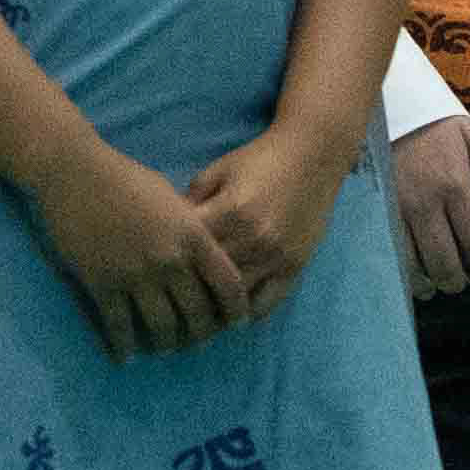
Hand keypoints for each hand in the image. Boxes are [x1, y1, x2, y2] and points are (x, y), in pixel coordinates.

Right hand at [34, 150, 247, 360]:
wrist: (76, 173)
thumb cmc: (126, 178)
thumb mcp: (171, 198)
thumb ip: (191, 228)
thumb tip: (204, 252)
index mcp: (193, 235)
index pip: (229, 284)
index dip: (237, 310)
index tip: (237, 323)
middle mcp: (171, 260)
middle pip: (198, 313)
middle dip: (202, 335)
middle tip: (199, 344)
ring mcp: (136, 275)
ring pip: (161, 327)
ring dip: (166, 345)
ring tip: (165, 350)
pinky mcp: (103, 284)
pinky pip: (119, 327)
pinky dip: (124, 347)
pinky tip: (125, 357)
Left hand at [182, 129, 346, 327]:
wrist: (313, 154)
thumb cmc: (259, 160)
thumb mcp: (217, 170)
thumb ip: (191, 201)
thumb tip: (167, 232)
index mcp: (230, 212)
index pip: (190, 250)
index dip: (170, 262)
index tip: (156, 272)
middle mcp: (254, 239)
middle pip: (210, 279)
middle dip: (187, 290)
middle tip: (168, 302)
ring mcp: (276, 257)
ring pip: (235, 298)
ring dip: (213, 309)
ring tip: (194, 315)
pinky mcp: (295, 267)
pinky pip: (266, 303)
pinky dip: (246, 313)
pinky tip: (230, 312)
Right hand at [389, 115, 469, 300]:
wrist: (383, 106)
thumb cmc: (431, 122)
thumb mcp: (469, 135)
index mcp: (456, 184)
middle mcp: (428, 201)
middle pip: (446, 258)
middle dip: (457, 280)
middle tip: (461, 284)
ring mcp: (398, 208)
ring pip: (415, 262)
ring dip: (429, 282)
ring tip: (437, 287)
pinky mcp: (377, 210)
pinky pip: (391, 251)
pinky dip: (403, 271)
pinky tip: (411, 277)